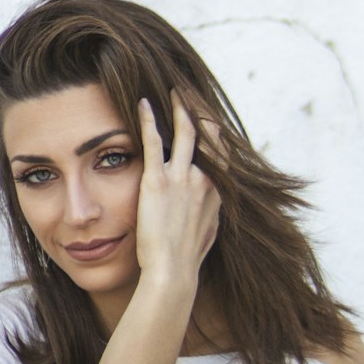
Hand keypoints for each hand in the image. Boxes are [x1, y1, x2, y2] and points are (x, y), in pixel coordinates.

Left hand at [136, 92, 220, 285]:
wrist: (174, 272)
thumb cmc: (186, 261)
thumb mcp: (206, 235)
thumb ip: (208, 216)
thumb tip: (208, 213)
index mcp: (216, 193)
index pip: (221, 153)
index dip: (215, 133)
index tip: (210, 119)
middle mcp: (205, 180)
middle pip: (209, 136)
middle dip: (201, 113)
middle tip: (193, 95)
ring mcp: (182, 178)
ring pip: (186, 132)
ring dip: (181, 109)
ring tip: (175, 91)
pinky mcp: (158, 181)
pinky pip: (154, 141)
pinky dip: (148, 120)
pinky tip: (142, 104)